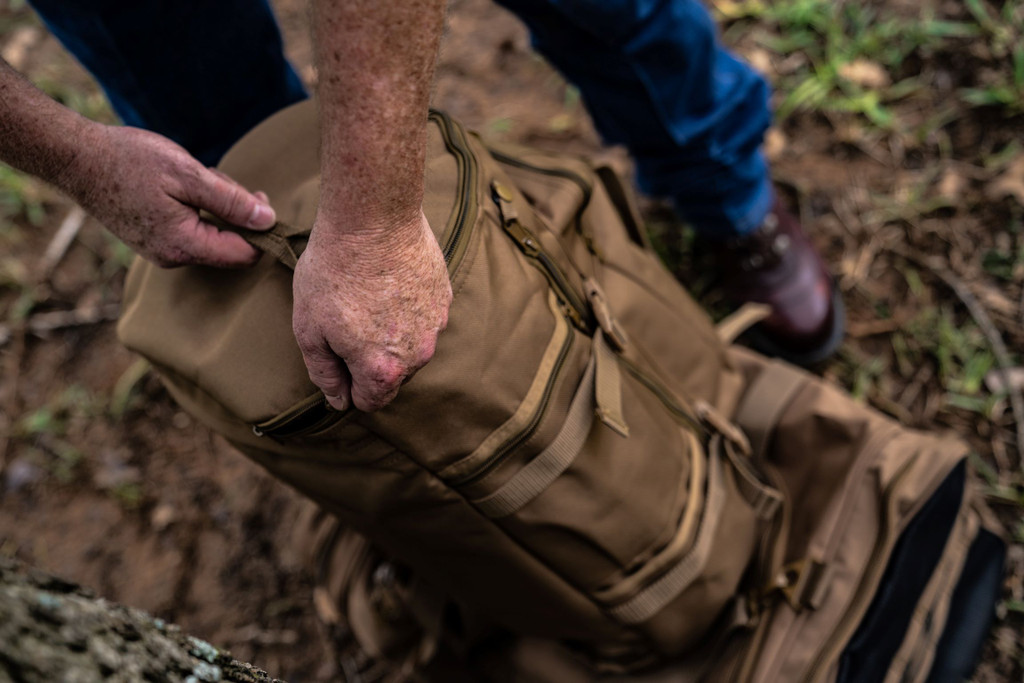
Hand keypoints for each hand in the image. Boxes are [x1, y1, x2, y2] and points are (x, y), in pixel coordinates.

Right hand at [64, 125, 275, 267]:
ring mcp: (161, 251)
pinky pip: (191, 230)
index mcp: (185, 246)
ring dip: (215, 206)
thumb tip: (268, 220)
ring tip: (193, 177)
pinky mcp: (153, 240)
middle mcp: (174, 257)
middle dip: (236, 213)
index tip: (259, 197)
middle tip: (219, 179)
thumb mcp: (189, 175)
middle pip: (230, 245)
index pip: (245, 255)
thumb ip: (231, 201)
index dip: (262, 230)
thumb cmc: (131, 161)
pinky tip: (179, 185)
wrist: (77, 158)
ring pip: (211, 234)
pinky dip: (196, 208)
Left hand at [291, 210, 451, 411]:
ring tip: (368, 298)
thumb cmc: (334, 271)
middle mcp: (418, 355)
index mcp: (382, 370)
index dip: (348, 386)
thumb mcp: (309, 329)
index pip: (370, 402)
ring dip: (391, 334)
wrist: (374, 217)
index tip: (335, 357)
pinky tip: (387, 283)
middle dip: (369, 361)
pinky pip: (424, 318)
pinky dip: (407, 309)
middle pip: (392, 376)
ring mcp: (436, 325)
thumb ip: (324, 373)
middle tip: (346, 321)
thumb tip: (338, 400)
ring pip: (410, 347)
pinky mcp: (444, 297)